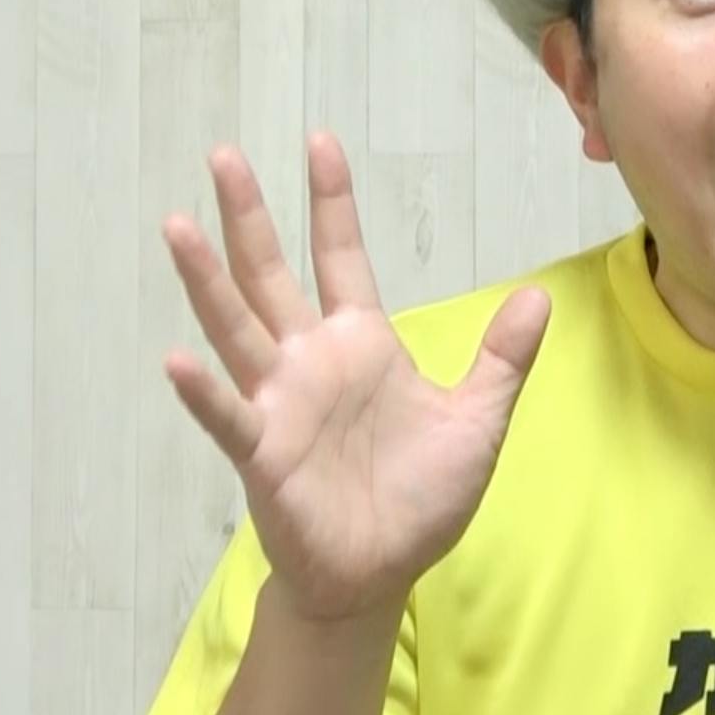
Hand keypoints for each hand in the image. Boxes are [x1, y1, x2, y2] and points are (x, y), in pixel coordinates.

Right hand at [159, 132, 550, 623]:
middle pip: (271, 275)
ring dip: (206, 280)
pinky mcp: (264, 454)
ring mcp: (280, 404)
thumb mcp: (478, 421)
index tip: (320, 141)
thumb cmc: (421, 497)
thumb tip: (539, 297)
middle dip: (249, 217)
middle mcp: (310, 361)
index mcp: (360, 344)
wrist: (382, 572)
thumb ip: (502, 359)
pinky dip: (203, 392)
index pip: (342, 256)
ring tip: (177, 226)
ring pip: (236, 328)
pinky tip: (175, 361)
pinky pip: (228, 416)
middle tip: (224, 155)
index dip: (332, 203)